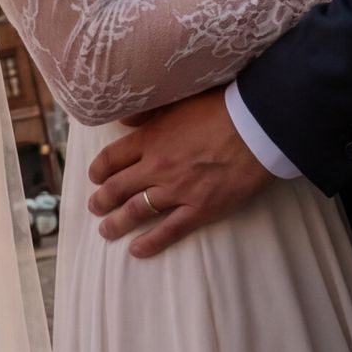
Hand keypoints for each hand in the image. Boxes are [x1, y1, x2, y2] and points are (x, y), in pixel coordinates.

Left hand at [85, 87, 274, 256]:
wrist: (257, 127)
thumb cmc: (221, 108)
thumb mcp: (178, 100)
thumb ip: (149, 112)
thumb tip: (125, 119)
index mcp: (151, 138)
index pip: (112, 158)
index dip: (99, 170)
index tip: (95, 176)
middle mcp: (157, 166)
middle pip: (118, 187)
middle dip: (102, 200)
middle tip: (95, 207)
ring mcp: (177, 190)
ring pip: (137, 211)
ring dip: (117, 223)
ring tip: (106, 231)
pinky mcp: (200, 209)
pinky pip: (169, 230)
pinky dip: (151, 242)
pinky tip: (137, 251)